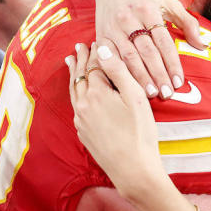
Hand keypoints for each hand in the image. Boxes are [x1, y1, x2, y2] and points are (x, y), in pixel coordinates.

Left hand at [67, 42, 163, 193]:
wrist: (133, 170)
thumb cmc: (140, 133)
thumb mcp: (135, 97)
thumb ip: (118, 70)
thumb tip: (102, 49)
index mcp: (97, 93)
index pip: (94, 66)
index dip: (95, 52)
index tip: (94, 41)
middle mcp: (83, 105)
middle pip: (80, 76)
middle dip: (80, 60)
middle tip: (79, 46)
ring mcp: (81, 120)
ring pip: (74, 91)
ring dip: (73, 75)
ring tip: (70, 62)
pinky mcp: (83, 133)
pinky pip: (76, 106)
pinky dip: (76, 93)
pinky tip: (78, 93)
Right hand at [93, 0, 203, 97]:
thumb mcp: (169, 3)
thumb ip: (188, 23)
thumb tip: (202, 45)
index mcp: (148, 10)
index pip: (163, 42)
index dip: (172, 63)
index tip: (179, 81)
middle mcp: (129, 18)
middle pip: (146, 52)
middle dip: (158, 75)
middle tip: (167, 93)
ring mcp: (113, 27)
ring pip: (128, 57)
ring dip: (140, 77)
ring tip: (151, 93)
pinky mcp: (101, 35)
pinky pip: (110, 57)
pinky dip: (119, 72)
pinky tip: (128, 85)